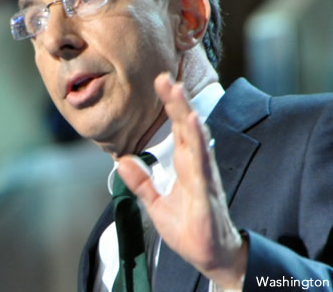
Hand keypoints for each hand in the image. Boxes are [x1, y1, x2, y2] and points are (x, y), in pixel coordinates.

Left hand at [117, 73, 246, 288]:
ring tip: (177, 92)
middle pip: (186, 127)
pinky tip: (193, 124)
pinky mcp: (206, 191)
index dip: (170, 106)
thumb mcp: (157, 205)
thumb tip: (122, 161)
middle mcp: (197, 165)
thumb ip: (142, 183)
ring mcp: (204, 176)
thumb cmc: (189, 229)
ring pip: (195, 138)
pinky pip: (202, 163)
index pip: (177, 129)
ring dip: (186, 114)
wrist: (210, 256)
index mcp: (186, 165)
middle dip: (176, 101)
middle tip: (164, 77)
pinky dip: (198, 142)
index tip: (160, 82)